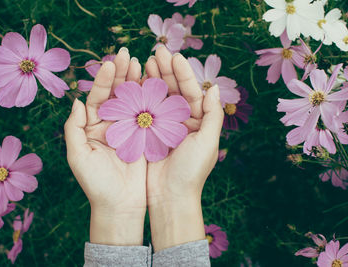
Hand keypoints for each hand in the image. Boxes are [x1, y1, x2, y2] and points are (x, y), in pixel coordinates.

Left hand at [64, 48, 145, 245]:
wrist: (120, 205)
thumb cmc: (96, 184)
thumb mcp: (78, 156)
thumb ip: (73, 128)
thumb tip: (75, 100)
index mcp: (92, 127)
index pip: (96, 98)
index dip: (103, 80)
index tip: (110, 63)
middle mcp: (110, 125)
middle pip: (115, 95)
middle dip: (120, 74)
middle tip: (127, 54)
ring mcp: (128, 130)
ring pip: (131, 101)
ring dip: (135, 81)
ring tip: (141, 62)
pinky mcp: (144, 137)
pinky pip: (147, 114)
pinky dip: (150, 99)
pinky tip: (153, 83)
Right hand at [145, 46, 223, 250]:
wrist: (169, 197)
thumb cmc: (191, 171)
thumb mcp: (207, 143)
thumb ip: (213, 115)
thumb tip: (214, 88)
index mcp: (199, 122)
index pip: (192, 92)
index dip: (183, 74)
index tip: (173, 57)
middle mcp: (182, 121)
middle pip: (175, 91)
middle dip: (166, 71)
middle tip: (155, 53)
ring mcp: (164, 127)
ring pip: (159, 98)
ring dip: (153, 80)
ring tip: (145, 63)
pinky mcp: (149, 134)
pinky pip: (145, 111)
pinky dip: (141, 97)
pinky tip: (135, 83)